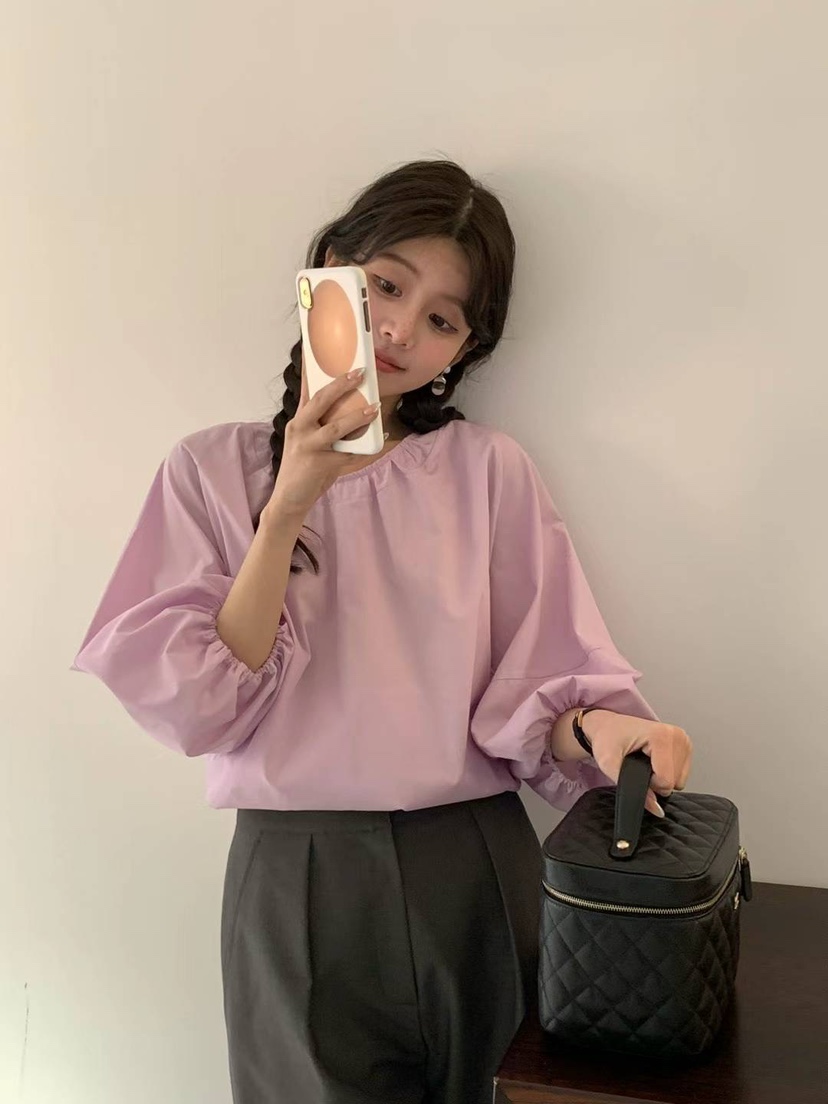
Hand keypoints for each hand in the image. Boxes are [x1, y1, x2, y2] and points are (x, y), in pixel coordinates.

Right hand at [262, 365, 380, 522]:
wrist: (289, 499)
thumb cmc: (303, 468)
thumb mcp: (308, 441)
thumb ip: (324, 424)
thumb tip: (354, 409)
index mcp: (298, 419)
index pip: (306, 388)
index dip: (313, 366)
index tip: (319, 346)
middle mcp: (299, 427)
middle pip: (321, 400)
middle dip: (341, 384)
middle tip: (360, 372)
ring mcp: (308, 445)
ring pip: (336, 426)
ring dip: (358, 416)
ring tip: (374, 408)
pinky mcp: (319, 463)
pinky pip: (348, 453)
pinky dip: (365, 447)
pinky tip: (380, 440)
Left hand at [583, 711, 692, 817]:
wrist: (608, 725)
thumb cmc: (608, 739)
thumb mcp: (609, 764)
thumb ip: (631, 788)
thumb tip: (657, 809)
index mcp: (661, 736)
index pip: (666, 781)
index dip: (648, 784)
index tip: (635, 769)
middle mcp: (677, 735)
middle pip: (675, 781)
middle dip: (655, 781)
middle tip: (638, 765)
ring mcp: (683, 739)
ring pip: (680, 780)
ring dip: (661, 777)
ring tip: (645, 761)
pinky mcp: (686, 745)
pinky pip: (681, 774)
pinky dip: (667, 772)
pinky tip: (654, 760)